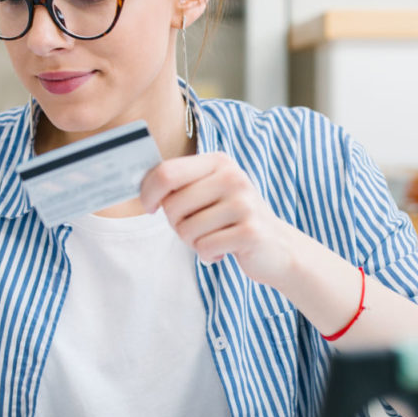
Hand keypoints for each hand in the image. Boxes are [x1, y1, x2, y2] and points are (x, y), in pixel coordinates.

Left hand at [140, 153, 294, 285]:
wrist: (277, 246)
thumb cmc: (232, 219)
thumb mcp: (209, 191)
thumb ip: (179, 184)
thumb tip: (140, 187)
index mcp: (218, 162)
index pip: (166, 172)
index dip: (148, 193)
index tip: (150, 207)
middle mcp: (232, 177)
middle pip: (172, 205)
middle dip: (175, 224)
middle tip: (196, 228)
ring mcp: (244, 204)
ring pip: (186, 230)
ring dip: (193, 242)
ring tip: (214, 237)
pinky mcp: (250, 232)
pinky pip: (204, 247)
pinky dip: (208, 254)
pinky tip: (224, 249)